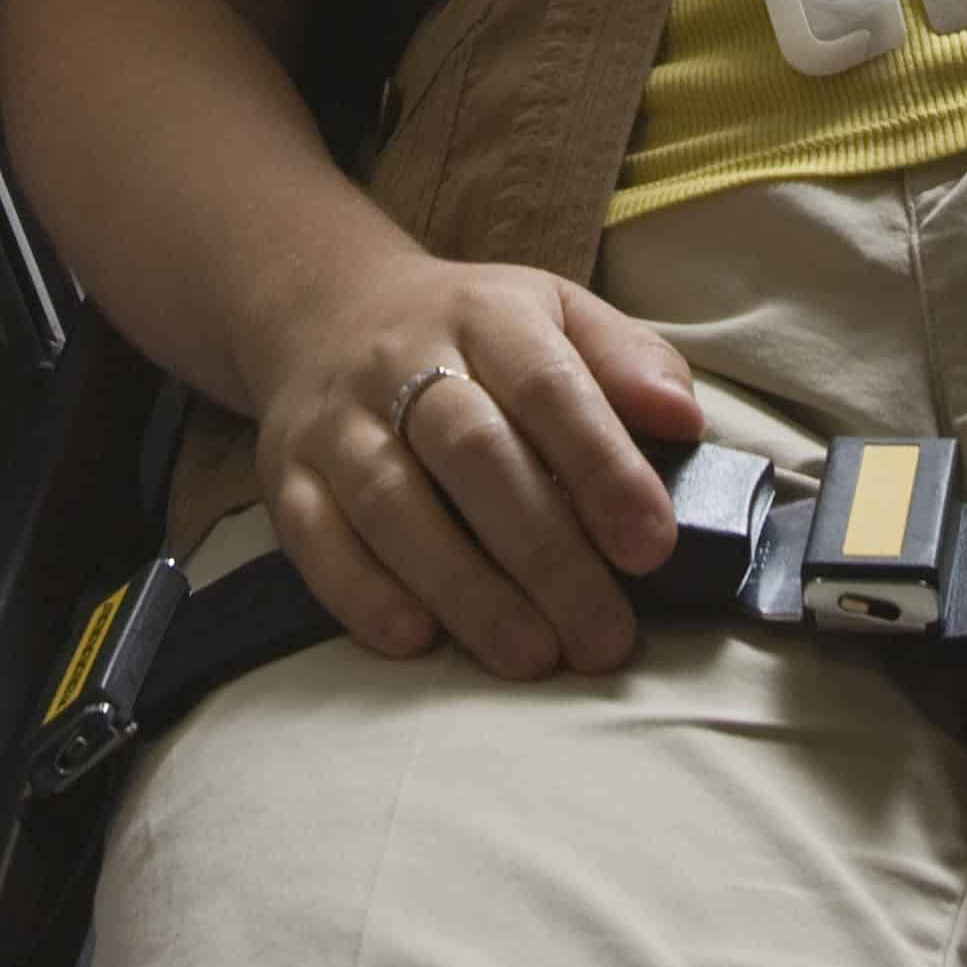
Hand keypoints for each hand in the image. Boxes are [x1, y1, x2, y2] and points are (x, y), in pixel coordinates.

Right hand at [247, 258, 706, 676]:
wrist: (325, 310)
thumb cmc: (474, 337)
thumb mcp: (558, 316)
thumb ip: (629, 362)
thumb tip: (682, 419)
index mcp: (487, 314)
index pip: (548, 384)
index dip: (602, 466)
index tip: (651, 546)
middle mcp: (402, 359)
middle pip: (472, 451)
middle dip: (545, 552)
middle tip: (604, 637)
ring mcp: (337, 418)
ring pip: (391, 500)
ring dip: (463, 587)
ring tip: (531, 656)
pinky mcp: (284, 472)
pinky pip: (312, 537)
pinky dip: (360, 593)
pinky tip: (416, 639)